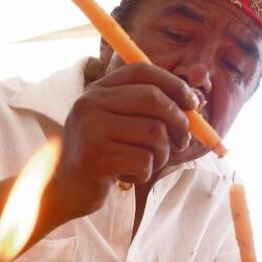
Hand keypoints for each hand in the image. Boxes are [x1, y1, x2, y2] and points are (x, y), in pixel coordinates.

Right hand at [54, 63, 197, 217]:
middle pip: (154, 99)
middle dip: (179, 122)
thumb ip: (151, 110)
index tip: (194, 103)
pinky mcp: (96, 156)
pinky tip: (129, 177)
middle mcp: (91, 103)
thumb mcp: (121, 125)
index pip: (142, 71)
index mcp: (98, 90)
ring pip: (154, 133)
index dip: (174, 84)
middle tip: (183, 142)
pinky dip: (145, 173)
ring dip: (161, 155)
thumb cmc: (102, 157)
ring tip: (147, 164)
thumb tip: (197, 102)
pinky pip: (144, 161)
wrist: (64, 189)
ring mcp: (91, 128)